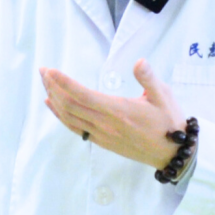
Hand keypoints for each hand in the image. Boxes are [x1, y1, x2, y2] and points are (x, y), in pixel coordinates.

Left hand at [41, 60, 184, 167]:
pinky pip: (74, 127)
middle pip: (70, 105)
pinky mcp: (101, 141)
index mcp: (119, 110)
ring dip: (54, 99)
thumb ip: (149, 78)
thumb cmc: (169, 122)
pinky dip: (60, 115)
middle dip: (53, 86)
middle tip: (43, 71)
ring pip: (69, 117)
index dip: (64, 83)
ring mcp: (101, 134)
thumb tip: (139, 62)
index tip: (51, 70)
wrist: (171, 153)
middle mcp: (106, 124)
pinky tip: (52, 103)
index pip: (83, 95)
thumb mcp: (164, 96)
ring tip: (45, 82)